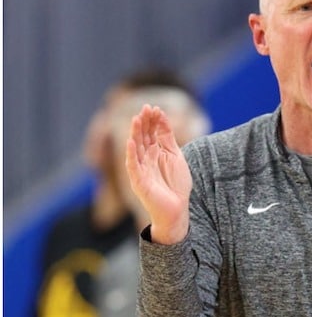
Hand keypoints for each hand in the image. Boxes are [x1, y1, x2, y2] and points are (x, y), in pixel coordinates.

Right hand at [125, 104, 192, 243]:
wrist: (177, 209)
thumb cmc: (176, 184)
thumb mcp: (175, 156)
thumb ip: (168, 139)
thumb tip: (163, 118)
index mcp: (154, 153)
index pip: (151, 132)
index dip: (153, 120)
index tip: (155, 107)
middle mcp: (145, 159)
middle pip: (143, 137)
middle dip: (144, 122)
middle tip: (145, 107)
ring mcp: (141, 169)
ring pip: (136, 148)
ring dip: (135, 133)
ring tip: (136, 119)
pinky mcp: (138, 181)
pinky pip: (133, 166)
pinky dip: (131, 154)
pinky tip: (130, 142)